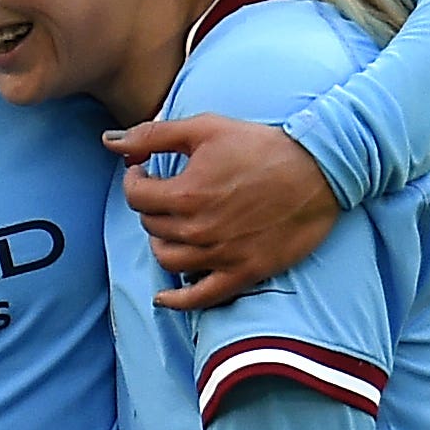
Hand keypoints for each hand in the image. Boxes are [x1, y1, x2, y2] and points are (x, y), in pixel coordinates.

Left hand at [109, 114, 334, 309]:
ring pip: (168, 259)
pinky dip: (176, 301)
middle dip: (151, 207)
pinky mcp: (242, 272)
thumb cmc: (261, 145)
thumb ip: (153, 135)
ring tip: (171, 226)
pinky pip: (199, 298)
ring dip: (162, 242)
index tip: (145, 172)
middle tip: (164, 193)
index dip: (135, 180)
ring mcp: (220, 255)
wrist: (319, 170)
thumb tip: (110, 142)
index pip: (136, 197)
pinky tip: (163, 298)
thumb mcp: (205, 128)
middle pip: (151, 227)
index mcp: (185, 193)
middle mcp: (198, 229)